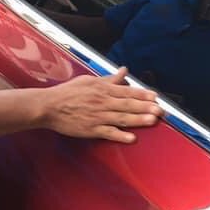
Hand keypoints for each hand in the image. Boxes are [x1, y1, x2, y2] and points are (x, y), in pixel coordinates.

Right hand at [41, 67, 162, 142]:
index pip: (127, 91)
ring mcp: (97, 117)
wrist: (48, 107)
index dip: (142, 94)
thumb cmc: (67, 93)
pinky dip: (120, 135)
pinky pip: (108, 133)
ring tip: (152, 120)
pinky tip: (132, 138)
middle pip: (128, 105)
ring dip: (138, 119)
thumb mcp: (89, 80)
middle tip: (161, 110)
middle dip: (146, 107)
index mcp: (102, 89)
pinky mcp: (91, 129)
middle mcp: (102, 102)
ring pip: (122, 118)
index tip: (155, 97)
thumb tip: (124, 71)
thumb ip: (109, 78)